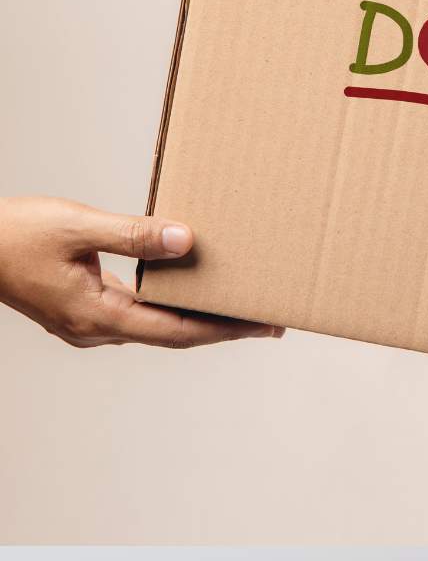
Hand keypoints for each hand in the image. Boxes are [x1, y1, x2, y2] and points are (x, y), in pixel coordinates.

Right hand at [0, 195, 284, 347]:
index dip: (224, 330)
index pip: (178, 331)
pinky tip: (188, 291)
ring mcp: (87, 323)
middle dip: (223, 329)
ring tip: (239, 306)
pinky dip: (171, 306)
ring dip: (199, 319)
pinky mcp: (82, 309)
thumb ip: (134, 234)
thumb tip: (186, 241)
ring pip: (157, 326)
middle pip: (174, 334)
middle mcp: (95, 329)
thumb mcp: (78, 225)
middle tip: (269, 320)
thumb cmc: (14, 235)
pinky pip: (139, 314)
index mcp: (98, 316)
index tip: (263, 326)